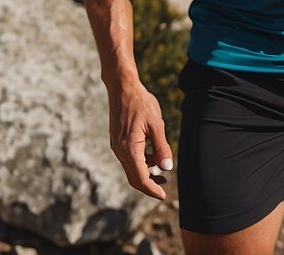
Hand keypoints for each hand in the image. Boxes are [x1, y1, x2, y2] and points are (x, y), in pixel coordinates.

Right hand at [108, 80, 172, 198]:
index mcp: (129, 148)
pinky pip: (128, 158)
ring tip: (162, 172)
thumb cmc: (141, 103)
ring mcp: (116, 146)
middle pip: (133, 177)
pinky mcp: (117, 141)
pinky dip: (140, 163)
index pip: (140, 178)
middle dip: (148, 185)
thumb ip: (161, 147)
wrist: (122, 88)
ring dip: (144, 174)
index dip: (152, 189)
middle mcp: (119, 150)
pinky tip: (152, 156)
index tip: (163, 195)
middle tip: (164, 188)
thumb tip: (167, 167)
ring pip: (130, 168)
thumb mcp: (156, 124)